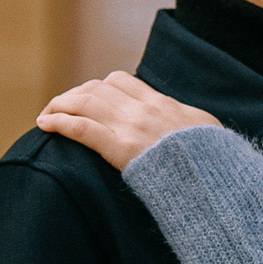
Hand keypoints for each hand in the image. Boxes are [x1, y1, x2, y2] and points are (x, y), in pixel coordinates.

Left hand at [36, 71, 219, 169]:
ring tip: (47, 115)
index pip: (122, 81)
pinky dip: (59, 122)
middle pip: (98, 88)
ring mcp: (133, 128)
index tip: (87, 97)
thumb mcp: (208, 132)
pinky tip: (45, 125)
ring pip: (84, 102)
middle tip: (61, 107)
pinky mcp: (121, 150)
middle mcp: (145, 110)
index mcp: (164, 104)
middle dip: (74, 95)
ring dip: (60, 105)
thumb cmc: (216, 164)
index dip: (98, 87)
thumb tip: (187, 125)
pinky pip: (81, 128)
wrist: (217, 182)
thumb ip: (188, 123)